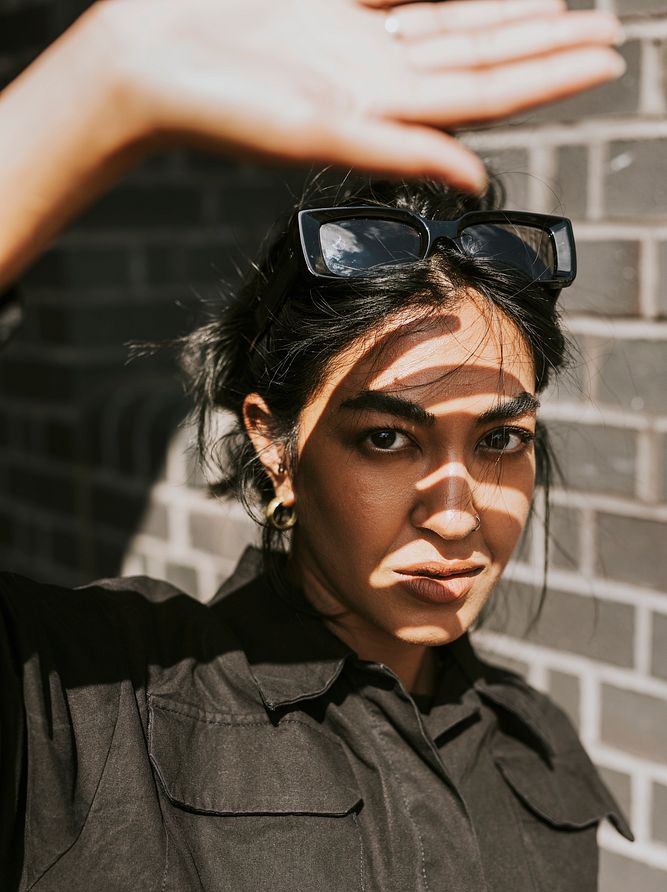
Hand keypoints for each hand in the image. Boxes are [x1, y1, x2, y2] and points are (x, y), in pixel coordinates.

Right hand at [99, 0, 624, 190]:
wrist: (147, 59)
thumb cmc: (218, 108)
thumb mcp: (313, 132)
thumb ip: (399, 150)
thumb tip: (479, 176)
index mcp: (382, 114)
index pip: (487, 95)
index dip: (550, 77)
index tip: (609, 59)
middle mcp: (379, 80)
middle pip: (483, 58)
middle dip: (548, 46)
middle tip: (612, 31)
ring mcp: (356, 41)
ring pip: (454, 21)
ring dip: (510, 13)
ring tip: (567, 5)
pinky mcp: (329, 6)